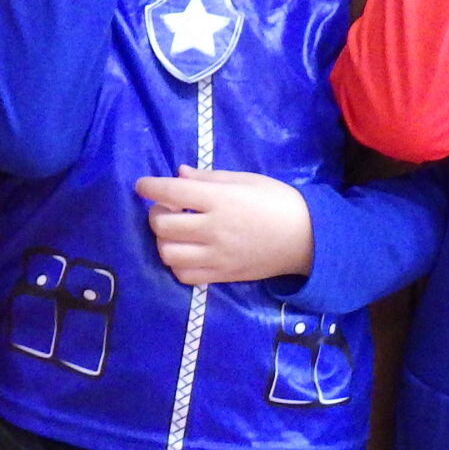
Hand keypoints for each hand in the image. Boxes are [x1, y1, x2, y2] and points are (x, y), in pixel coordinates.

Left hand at [135, 167, 312, 285]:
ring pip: (168, 254)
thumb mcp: (245, 180)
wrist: (306, 238)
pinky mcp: (222, 275)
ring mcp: (216, 256)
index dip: (150, 188)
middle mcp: (213, 229)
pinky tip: (185, 252)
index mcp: (220, 200)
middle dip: (156, 214)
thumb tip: (178, 174)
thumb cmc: (277, 201)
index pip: (172, 193)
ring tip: (174, 232)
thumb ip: (208, 178)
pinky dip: (177, 264)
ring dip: (163, 241)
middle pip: (163, 226)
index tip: (142, 186)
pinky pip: (184, 276)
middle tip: (165, 208)